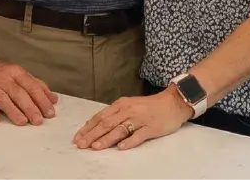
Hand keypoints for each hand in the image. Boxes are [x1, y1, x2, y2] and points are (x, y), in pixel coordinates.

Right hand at [0, 54, 58, 125]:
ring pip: (2, 98)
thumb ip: (35, 85)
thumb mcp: (17, 73)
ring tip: (23, 122)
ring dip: (13, 110)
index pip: (31, 86)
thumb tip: (53, 99)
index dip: (41, 99)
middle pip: (18, 93)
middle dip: (30, 107)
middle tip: (38, 121)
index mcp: (15, 72)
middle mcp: (2, 78)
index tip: (50, 112)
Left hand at [72, 87, 190, 150]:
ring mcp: (140, 119)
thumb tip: (96, 126)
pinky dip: (129, 142)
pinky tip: (121, 148)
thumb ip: (115, 115)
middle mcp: (129, 110)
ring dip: (107, 139)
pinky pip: (138, 135)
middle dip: (92, 134)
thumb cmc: (149, 106)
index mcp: (122, 104)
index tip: (77, 137)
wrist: (173, 102)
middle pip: (107, 123)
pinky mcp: (151, 127)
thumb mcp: (130, 106)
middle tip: (81, 145)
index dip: (88, 127)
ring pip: (120, 129)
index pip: (101, 116)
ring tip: (96, 147)